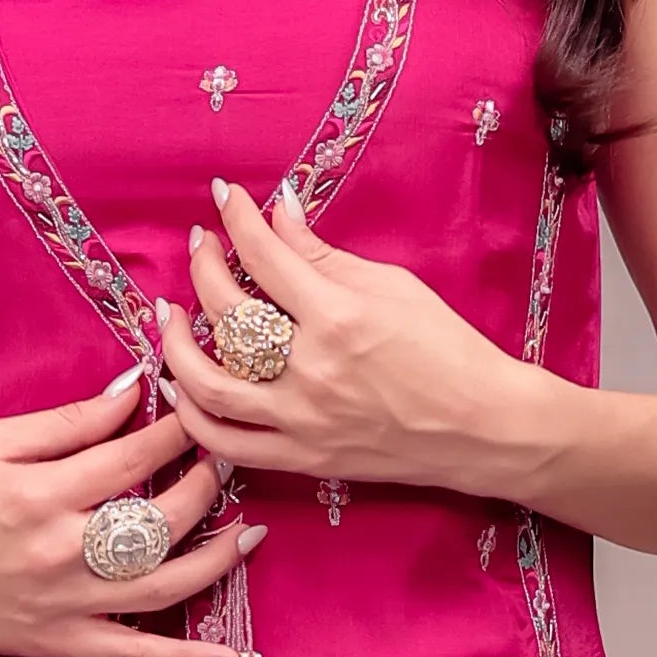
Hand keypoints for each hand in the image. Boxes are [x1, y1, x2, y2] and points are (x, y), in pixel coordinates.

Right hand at [0, 364, 260, 656]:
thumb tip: (134, 392)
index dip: (178, 431)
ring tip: (249, 533)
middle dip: (206, 484)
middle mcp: (65, 550)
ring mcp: (70, 603)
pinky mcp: (66, 643)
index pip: (134, 456)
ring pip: (167, 584)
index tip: (199, 411)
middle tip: (223, 461)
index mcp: (45, 492)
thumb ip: (69, 420)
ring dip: (219, 558)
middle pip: (162, 519)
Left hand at [157, 179, 551, 496]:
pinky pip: (227, 444)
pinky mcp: (302, 457)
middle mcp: (311, 368)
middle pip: (226, 312)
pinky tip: (182, 386)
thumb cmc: (449, 350)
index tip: (226, 198)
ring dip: (177, 345)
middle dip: (204, 267)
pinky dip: (195, 416)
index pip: (263, 255)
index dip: (238, 219)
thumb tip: (278, 216)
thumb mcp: (394, 287)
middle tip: (204, 246)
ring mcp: (301, 419)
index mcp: (338, 316)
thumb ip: (325, 256)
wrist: (482, 427)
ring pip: (208, 385)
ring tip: (174, 315)